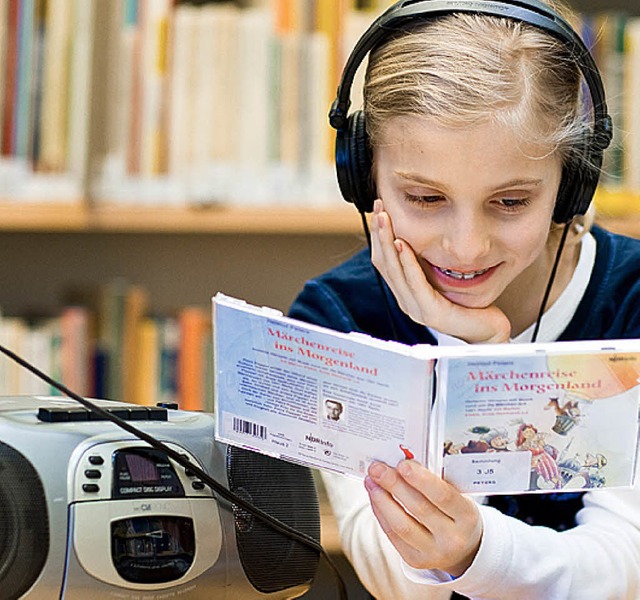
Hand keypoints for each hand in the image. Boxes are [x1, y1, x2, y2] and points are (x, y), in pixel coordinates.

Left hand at [365, 460, 482, 576]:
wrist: (464, 548)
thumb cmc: (456, 511)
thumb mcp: (458, 495)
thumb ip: (436, 480)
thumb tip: (405, 461)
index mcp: (467, 516)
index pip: (443, 496)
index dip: (421, 479)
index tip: (402, 464)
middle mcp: (452, 538)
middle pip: (418, 508)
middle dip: (394, 485)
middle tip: (377, 468)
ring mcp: (434, 553)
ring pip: (401, 525)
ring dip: (382, 499)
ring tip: (371, 480)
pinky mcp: (416, 560)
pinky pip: (393, 535)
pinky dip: (381, 512)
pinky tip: (375, 496)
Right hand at [370, 199, 510, 343]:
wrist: (488, 331)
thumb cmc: (469, 304)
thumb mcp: (444, 276)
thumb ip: (429, 262)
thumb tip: (422, 233)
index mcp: (406, 292)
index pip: (384, 260)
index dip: (379, 234)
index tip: (380, 209)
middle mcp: (406, 300)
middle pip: (384, 263)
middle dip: (380, 232)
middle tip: (378, 206)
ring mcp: (416, 308)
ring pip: (394, 270)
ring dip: (388, 241)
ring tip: (385, 219)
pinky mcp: (430, 312)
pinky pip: (415, 283)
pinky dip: (407, 262)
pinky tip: (402, 243)